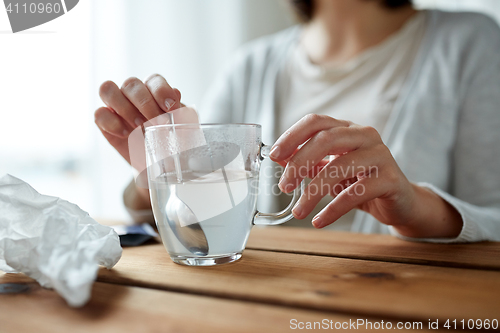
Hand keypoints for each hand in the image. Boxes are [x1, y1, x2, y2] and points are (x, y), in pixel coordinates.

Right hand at [95, 74, 182, 162]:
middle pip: (131, 83)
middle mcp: (134, 95)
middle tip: (157, 122)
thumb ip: (183, 110)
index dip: (161, 91)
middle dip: (145, 102)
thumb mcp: (185, 128)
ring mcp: (117, 107)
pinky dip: (112, 123)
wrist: (164, 166)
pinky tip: (126, 134)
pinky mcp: (105, 123)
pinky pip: (99, 114)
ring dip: (125, 107)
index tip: (171, 108)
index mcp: (155, 91)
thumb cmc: (175, 142)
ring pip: (108, 90)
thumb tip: (175, 92)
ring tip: (140, 126)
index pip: (153, 80)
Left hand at [269, 114, 462, 238]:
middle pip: (325, 139)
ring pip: (339, 167)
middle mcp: (365, 135)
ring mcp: (380, 155)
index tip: (274, 156)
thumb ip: (309, 163)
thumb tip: (279, 159)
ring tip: (299, 211)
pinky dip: (333, 209)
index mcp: (348, 129)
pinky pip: (355, 193)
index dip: (292, 136)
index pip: (316, 121)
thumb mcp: (331, 170)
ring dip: (313, 191)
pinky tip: (319, 221)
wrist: (402, 202)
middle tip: (283, 186)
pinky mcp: (391, 179)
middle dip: (299, 163)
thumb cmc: (362, 183)